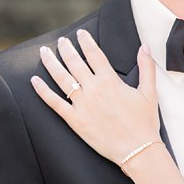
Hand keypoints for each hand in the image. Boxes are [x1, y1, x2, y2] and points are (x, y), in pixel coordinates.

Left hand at [31, 29, 162, 163]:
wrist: (137, 150)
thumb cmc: (144, 122)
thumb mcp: (149, 92)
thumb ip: (146, 67)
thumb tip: (145, 47)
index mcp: (110, 81)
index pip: (95, 54)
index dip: (86, 42)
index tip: (80, 33)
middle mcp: (93, 90)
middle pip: (75, 63)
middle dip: (66, 49)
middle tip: (61, 41)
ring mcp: (82, 105)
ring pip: (62, 79)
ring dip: (51, 63)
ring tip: (44, 52)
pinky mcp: (75, 120)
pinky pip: (54, 103)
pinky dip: (43, 91)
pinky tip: (34, 81)